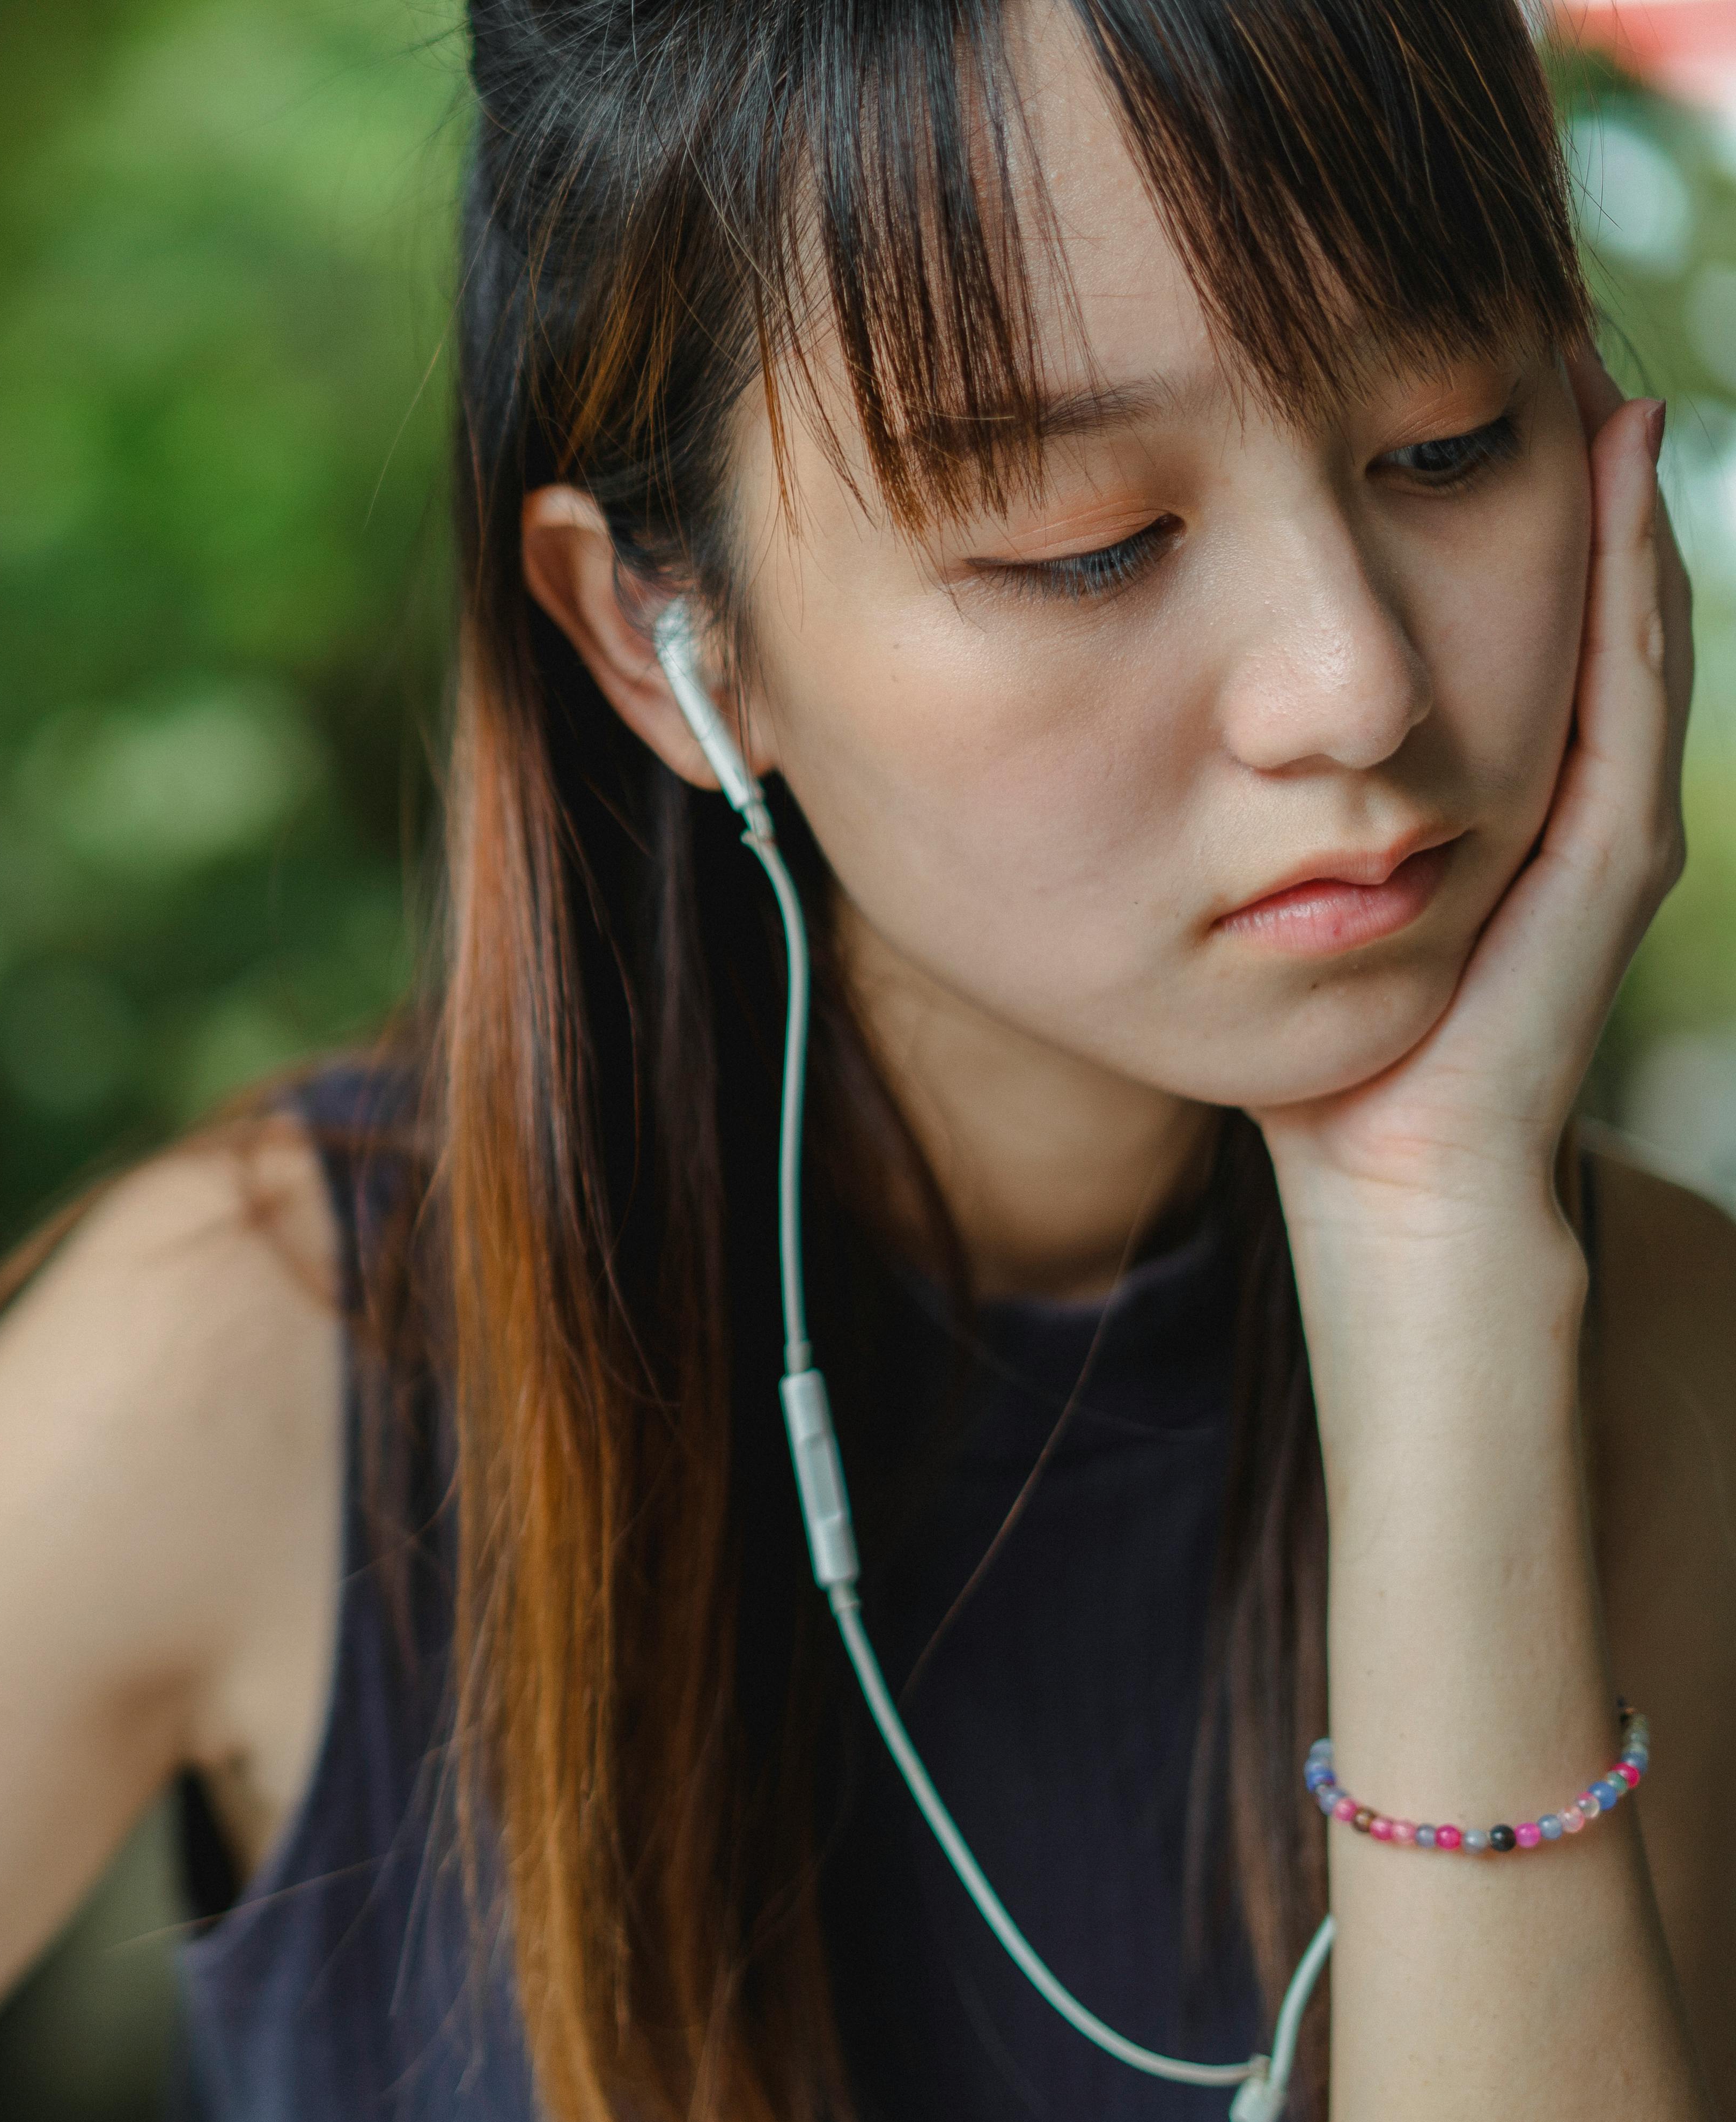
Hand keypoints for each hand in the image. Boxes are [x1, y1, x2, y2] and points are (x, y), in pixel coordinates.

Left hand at [1252, 344, 1692, 1239]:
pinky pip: (1626, 702)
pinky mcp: (1606, 860)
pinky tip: (1613, 484)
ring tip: (1582, 357)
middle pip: (1566, 586)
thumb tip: (1125, 697)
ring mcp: (1590, 817)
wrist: (1380, 1178)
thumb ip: (1215, 792)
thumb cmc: (1299, 1049)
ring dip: (1607, 494)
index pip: (1479, 600)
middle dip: (1543, 458)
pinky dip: (1629, 593)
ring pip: (1621, 619)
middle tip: (1536, 310)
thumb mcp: (1246, 885)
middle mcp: (1548, 786)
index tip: (1421, 363)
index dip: (1457, 483)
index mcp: (1462, 784)